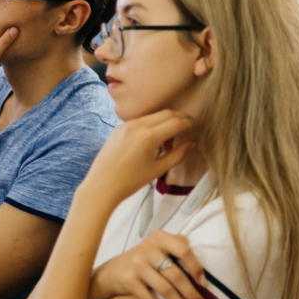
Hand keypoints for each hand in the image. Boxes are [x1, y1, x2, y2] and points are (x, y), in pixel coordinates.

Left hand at [76, 110, 194, 208]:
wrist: (102, 185)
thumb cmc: (130, 181)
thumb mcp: (158, 169)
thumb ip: (177, 154)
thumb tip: (190, 144)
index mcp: (148, 137)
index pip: (176, 122)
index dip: (189, 123)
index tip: (195, 127)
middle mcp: (137, 126)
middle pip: (166, 113)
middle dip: (179, 118)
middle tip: (188, 128)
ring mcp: (126, 125)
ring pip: (153, 115)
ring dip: (165, 121)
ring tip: (170, 139)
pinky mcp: (118, 127)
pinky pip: (140, 120)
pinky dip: (151, 124)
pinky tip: (154, 139)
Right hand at [94, 230, 207, 298]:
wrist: (114, 271)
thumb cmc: (146, 260)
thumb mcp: (159, 247)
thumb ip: (178, 248)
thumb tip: (208, 268)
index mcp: (159, 237)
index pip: (183, 249)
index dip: (196, 267)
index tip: (204, 284)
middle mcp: (147, 248)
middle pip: (176, 274)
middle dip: (193, 295)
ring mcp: (136, 264)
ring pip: (165, 289)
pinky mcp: (128, 280)